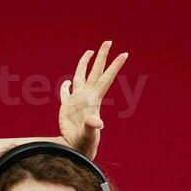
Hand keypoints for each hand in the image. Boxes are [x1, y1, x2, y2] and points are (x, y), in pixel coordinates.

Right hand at [59, 40, 128, 159]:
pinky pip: (66, 93)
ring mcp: (77, 101)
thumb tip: (97, 122)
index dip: (115, 66)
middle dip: (102, 57)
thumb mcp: (89, 134)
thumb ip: (92, 126)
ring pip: (81, 77)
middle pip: (95, 72)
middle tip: (108, 41)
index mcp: (94, 100)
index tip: (124, 54)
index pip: (106, 78)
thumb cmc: (84, 144)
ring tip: (90, 52)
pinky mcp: (66, 108)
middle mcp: (87, 97)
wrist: (74, 149)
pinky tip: (67, 82)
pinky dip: (66, 87)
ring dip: (85, 64)